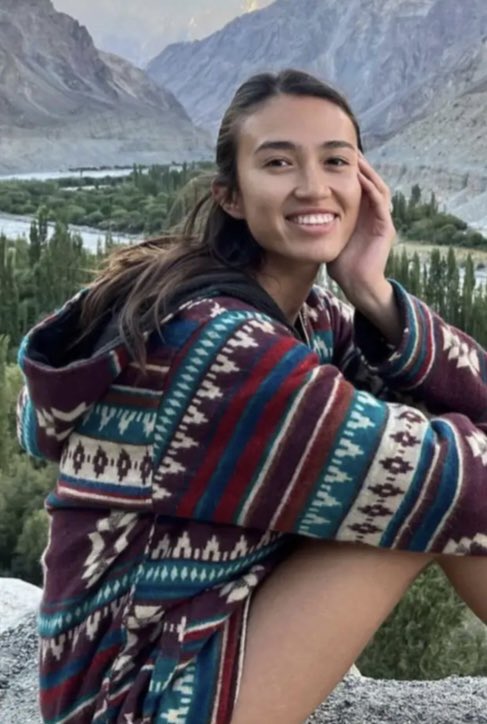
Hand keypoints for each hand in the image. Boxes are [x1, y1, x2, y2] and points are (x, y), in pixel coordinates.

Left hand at [327, 153, 395, 306]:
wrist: (356, 284)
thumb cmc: (342, 263)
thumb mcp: (329, 234)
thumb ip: (321, 220)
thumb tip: (299, 208)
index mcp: (362, 214)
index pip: (359, 186)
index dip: (351, 171)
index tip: (336, 156)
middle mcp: (374, 213)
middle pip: (371, 182)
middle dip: (361, 166)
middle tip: (348, 149)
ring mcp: (381, 219)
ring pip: (378, 188)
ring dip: (368, 173)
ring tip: (357, 158)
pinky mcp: (385, 228)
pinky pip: (380, 203)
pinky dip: (371, 189)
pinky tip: (361, 179)